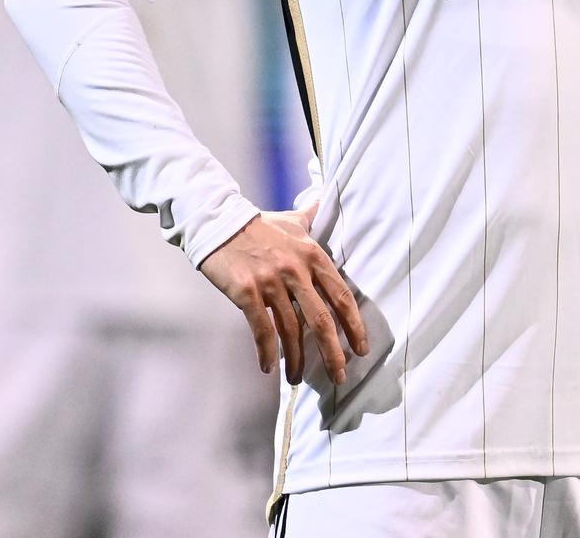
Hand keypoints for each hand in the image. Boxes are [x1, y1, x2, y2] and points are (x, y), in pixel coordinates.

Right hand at [199, 207, 368, 384]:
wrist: (218, 222)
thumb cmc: (258, 224)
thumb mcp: (292, 220)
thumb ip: (310, 215)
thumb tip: (319, 199)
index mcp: (313, 255)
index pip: (341, 296)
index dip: (354, 325)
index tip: (361, 348)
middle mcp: (297, 270)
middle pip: (322, 320)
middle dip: (333, 353)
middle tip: (340, 376)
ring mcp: (272, 282)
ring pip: (291, 330)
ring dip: (296, 360)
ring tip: (297, 380)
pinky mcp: (247, 292)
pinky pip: (261, 329)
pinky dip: (266, 352)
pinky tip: (268, 368)